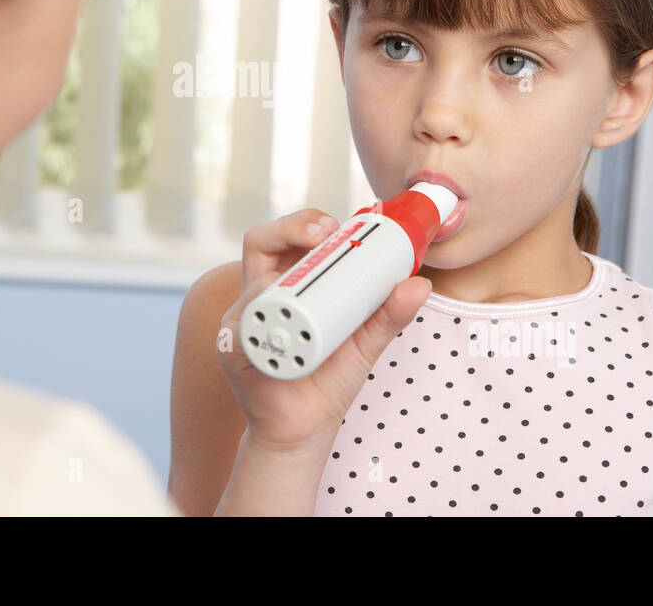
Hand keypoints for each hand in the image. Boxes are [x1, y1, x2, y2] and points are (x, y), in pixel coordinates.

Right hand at [217, 207, 433, 455]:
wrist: (305, 430)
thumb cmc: (328, 381)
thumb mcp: (365, 341)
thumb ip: (388, 313)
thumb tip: (419, 284)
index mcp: (289, 284)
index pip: (287, 238)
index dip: (306, 222)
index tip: (337, 224)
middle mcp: (261, 296)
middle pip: (259, 242)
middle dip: (289, 229)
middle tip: (323, 234)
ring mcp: (245, 322)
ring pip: (250, 281)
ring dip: (280, 276)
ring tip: (308, 288)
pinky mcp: (233, 350)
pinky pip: (240, 327)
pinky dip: (261, 320)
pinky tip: (285, 323)